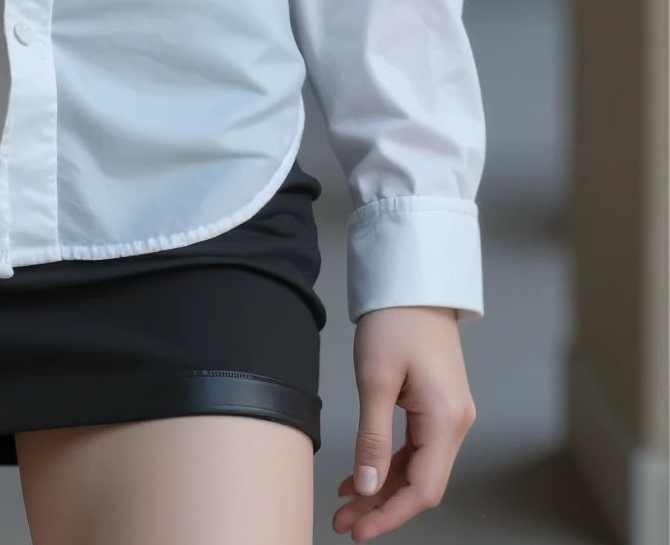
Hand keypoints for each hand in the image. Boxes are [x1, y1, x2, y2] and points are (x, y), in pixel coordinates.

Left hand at [332, 306, 475, 539]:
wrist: (412, 280)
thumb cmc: (396, 319)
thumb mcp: (376, 379)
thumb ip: (373, 438)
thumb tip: (366, 486)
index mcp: (447, 420)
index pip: (423, 489)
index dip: (391, 514)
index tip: (360, 530)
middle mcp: (456, 423)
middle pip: (420, 483)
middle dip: (381, 505)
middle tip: (344, 522)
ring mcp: (448, 414)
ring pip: (416, 468)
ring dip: (382, 487)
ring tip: (345, 503)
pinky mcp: (437, 405)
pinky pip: (415, 448)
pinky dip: (388, 464)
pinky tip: (361, 474)